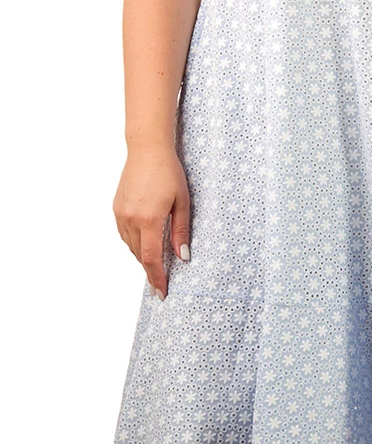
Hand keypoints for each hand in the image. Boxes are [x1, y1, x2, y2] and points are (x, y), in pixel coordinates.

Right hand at [112, 145, 190, 299]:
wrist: (147, 150)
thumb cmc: (169, 172)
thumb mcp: (182, 201)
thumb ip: (181, 231)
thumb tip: (183, 257)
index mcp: (149, 219)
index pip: (151, 258)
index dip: (157, 278)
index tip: (161, 293)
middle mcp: (131, 219)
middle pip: (139, 255)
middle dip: (150, 271)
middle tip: (161, 284)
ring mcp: (120, 214)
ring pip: (130, 246)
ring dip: (142, 257)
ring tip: (154, 265)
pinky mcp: (116, 208)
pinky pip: (124, 234)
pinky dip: (134, 243)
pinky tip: (144, 243)